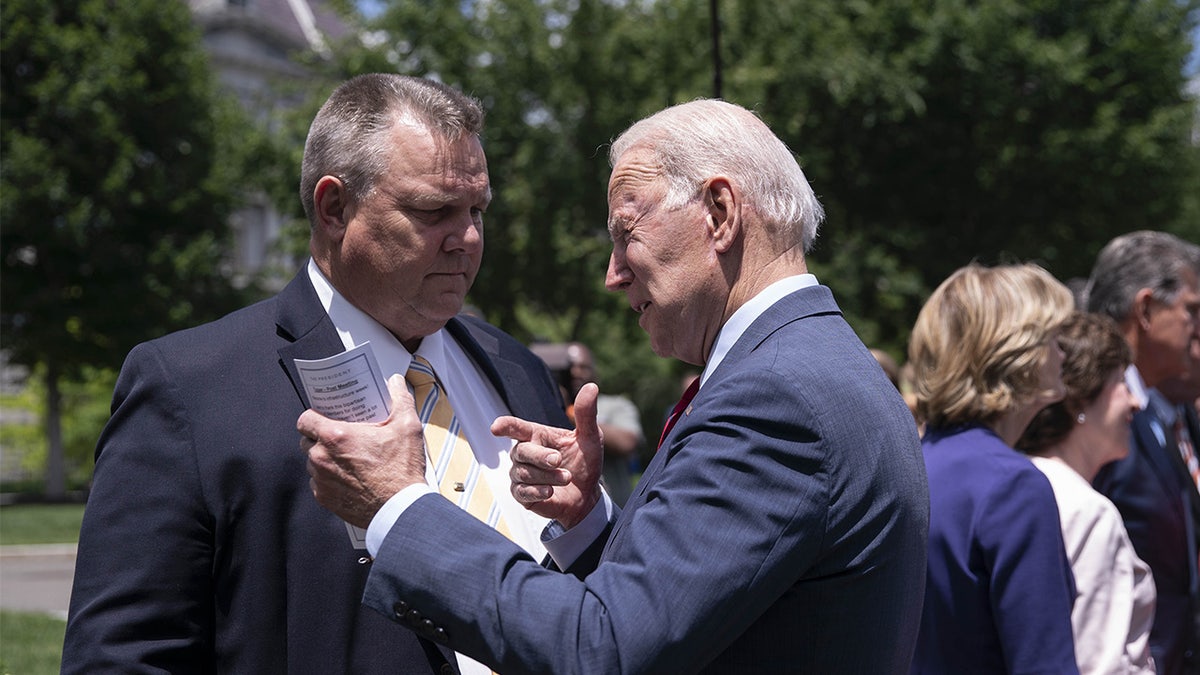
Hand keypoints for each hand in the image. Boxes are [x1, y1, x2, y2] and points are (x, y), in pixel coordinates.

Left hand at [298, 374, 425, 527]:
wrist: (400, 509)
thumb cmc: (401, 471)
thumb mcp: (407, 426)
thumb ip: (400, 399)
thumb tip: (395, 383)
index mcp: (336, 437)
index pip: (305, 419)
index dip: (313, 416)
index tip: (324, 417)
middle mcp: (322, 458)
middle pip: (307, 441)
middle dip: (320, 438)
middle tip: (341, 437)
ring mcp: (321, 480)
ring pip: (313, 463)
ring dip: (325, 458)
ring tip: (346, 458)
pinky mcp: (325, 498)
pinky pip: (319, 483)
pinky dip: (329, 478)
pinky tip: (348, 476)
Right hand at [493, 383, 603, 528]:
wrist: (587, 496)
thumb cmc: (585, 463)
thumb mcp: (591, 438)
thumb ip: (586, 414)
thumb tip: (591, 386)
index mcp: (538, 436)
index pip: (517, 428)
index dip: (506, 426)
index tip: (496, 427)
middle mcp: (525, 453)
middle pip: (521, 451)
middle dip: (540, 456)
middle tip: (557, 460)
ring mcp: (521, 474)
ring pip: (523, 473)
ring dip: (547, 476)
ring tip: (567, 478)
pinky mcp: (522, 494)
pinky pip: (521, 491)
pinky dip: (537, 491)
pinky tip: (550, 491)